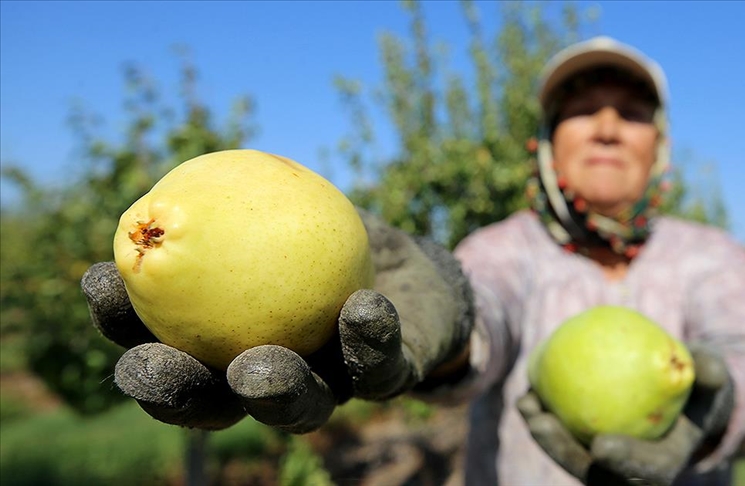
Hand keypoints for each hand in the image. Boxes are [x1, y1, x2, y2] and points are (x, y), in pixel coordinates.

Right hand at [81, 210, 472, 432]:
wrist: (413, 271)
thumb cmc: (327, 240)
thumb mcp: (276, 216)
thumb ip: (228, 216)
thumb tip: (162, 198)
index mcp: (234, 347)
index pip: (171, 350)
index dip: (128, 328)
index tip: (102, 283)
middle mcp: (278, 378)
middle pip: (219, 403)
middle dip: (181, 392)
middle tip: (152, 366)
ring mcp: (336, 385)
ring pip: (301, 407)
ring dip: (273, 390)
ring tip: (256, 367)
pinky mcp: (393, 378)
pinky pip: (381, 367)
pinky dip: (370, 340)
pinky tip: (362, 309)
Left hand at [517, 346, 733, 485]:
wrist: (683, 404)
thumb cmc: (699, 389)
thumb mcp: (714, 382)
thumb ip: (714, 375)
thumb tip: (709, 369)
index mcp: (665, 466)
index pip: (645, 473)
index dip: (624, 463)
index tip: (601, 445)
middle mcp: (631, 475)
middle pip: (593, 473)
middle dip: (562, 452)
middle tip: (540, 421)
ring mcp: (606, 465)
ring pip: (569, 456)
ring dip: (544, 435)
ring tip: (526, 403)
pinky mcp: (586, 448)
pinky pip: (561, 434)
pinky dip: (543, 416)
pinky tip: (527, 391)